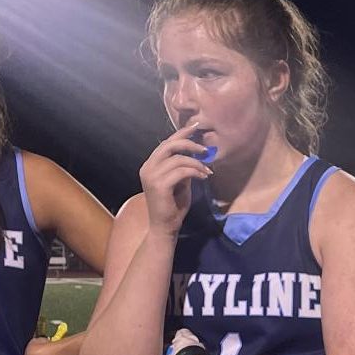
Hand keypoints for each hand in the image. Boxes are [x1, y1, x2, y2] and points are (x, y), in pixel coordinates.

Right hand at [140, 123, 212, 237]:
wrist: (164, 228)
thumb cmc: (172, 207)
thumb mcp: (180, 183)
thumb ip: (183, 168)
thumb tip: (195, 154)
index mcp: (150, 165)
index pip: (165, 144)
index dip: (180, 133)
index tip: (195, 127)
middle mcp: (148, 168)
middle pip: (169, 145)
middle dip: (190, 143)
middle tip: (206, 149)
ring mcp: (151, 176)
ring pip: (178, 158)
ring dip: (197, 163)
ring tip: (207, 171)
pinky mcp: (159, 185)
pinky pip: (182, 171)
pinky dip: (196, 171)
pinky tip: (204, 177)